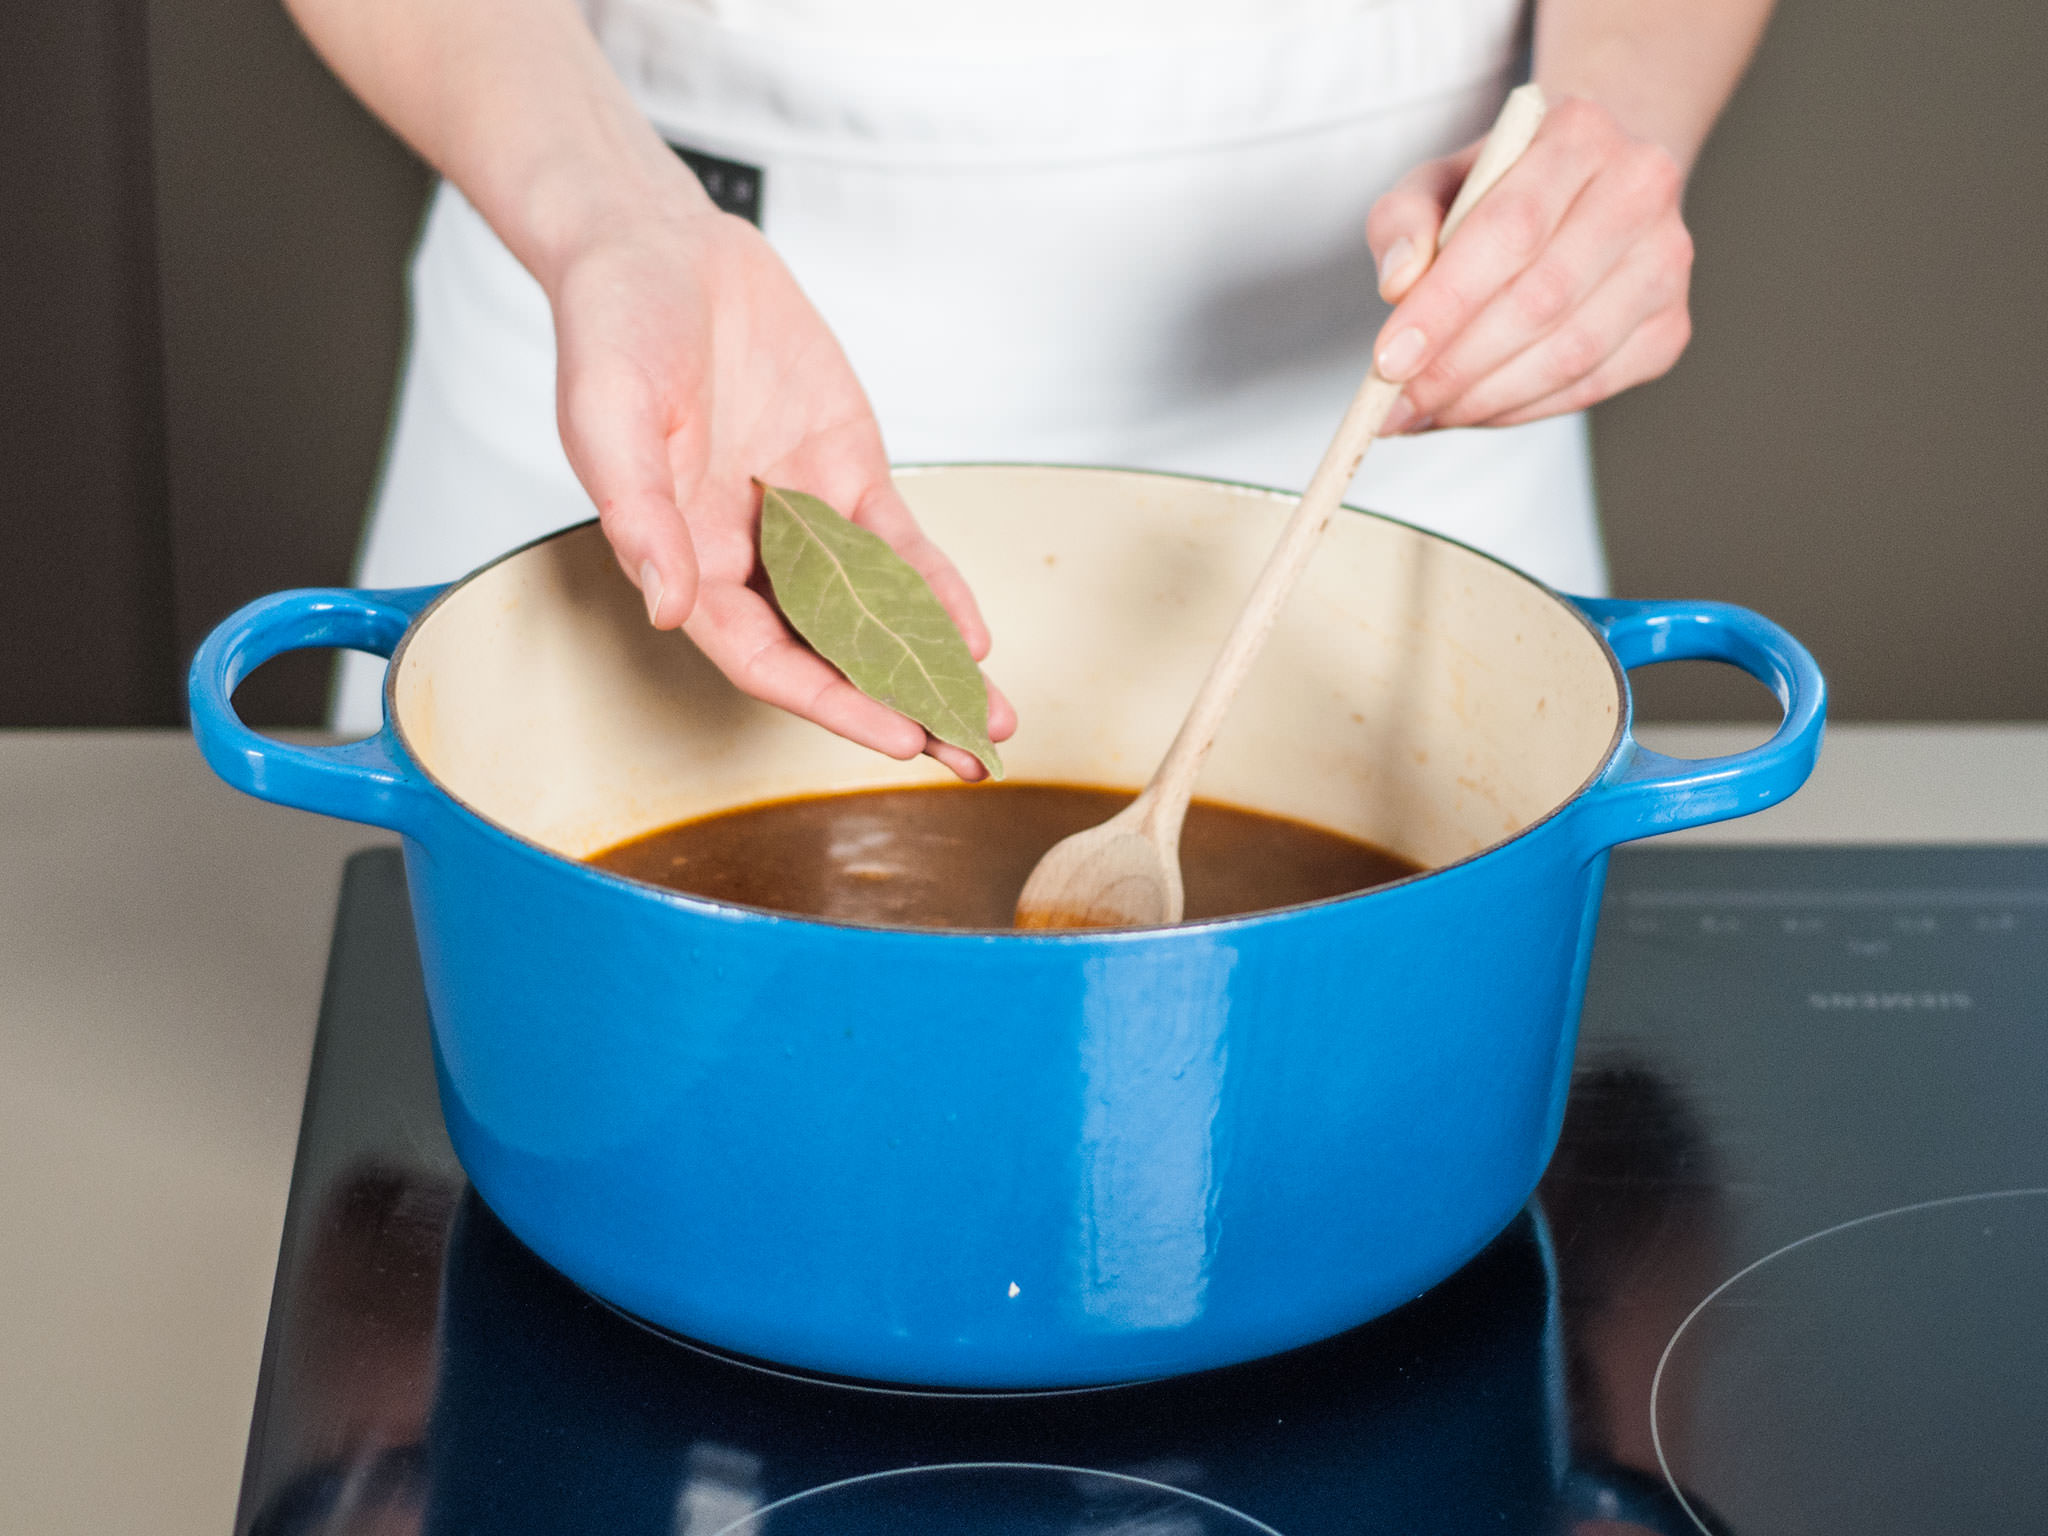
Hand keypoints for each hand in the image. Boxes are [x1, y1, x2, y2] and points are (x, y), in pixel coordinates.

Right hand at [548, 204, 1014, 780]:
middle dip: (901, 707)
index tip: (895, 738)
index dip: (831, 704)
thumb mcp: (609, 420)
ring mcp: (805, 517)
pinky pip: (899, 547)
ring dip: (932, 665)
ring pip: (877, 611)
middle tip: (968, 756)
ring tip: (992, 719)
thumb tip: (668, 606)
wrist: (657, 247)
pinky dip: (937, 591)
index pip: (765, 659)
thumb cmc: (612, 333)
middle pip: (832, 653)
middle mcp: (750, 554)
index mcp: (687, 560)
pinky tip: (974, 635)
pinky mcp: (846, 471)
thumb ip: (640, 517)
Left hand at [1364, 96, 1694, 433]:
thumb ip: (1401, 221)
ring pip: (1570, 354)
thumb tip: (1397, 285)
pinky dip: (1520, 410)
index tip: (1387, 362)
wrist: (1587, 192)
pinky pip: (1590, 386)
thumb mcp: (1435, 182)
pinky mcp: (1670, 326)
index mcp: (1579, 133)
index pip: (1510, 230)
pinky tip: (1473, 409)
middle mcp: (1640, 188)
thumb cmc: (1498, 191)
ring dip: (1484, 399)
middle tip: (1395, 406)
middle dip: (1456, 367)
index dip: (1445, 305)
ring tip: (1426, 413)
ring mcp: (1666, 260)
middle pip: (1541, 300)